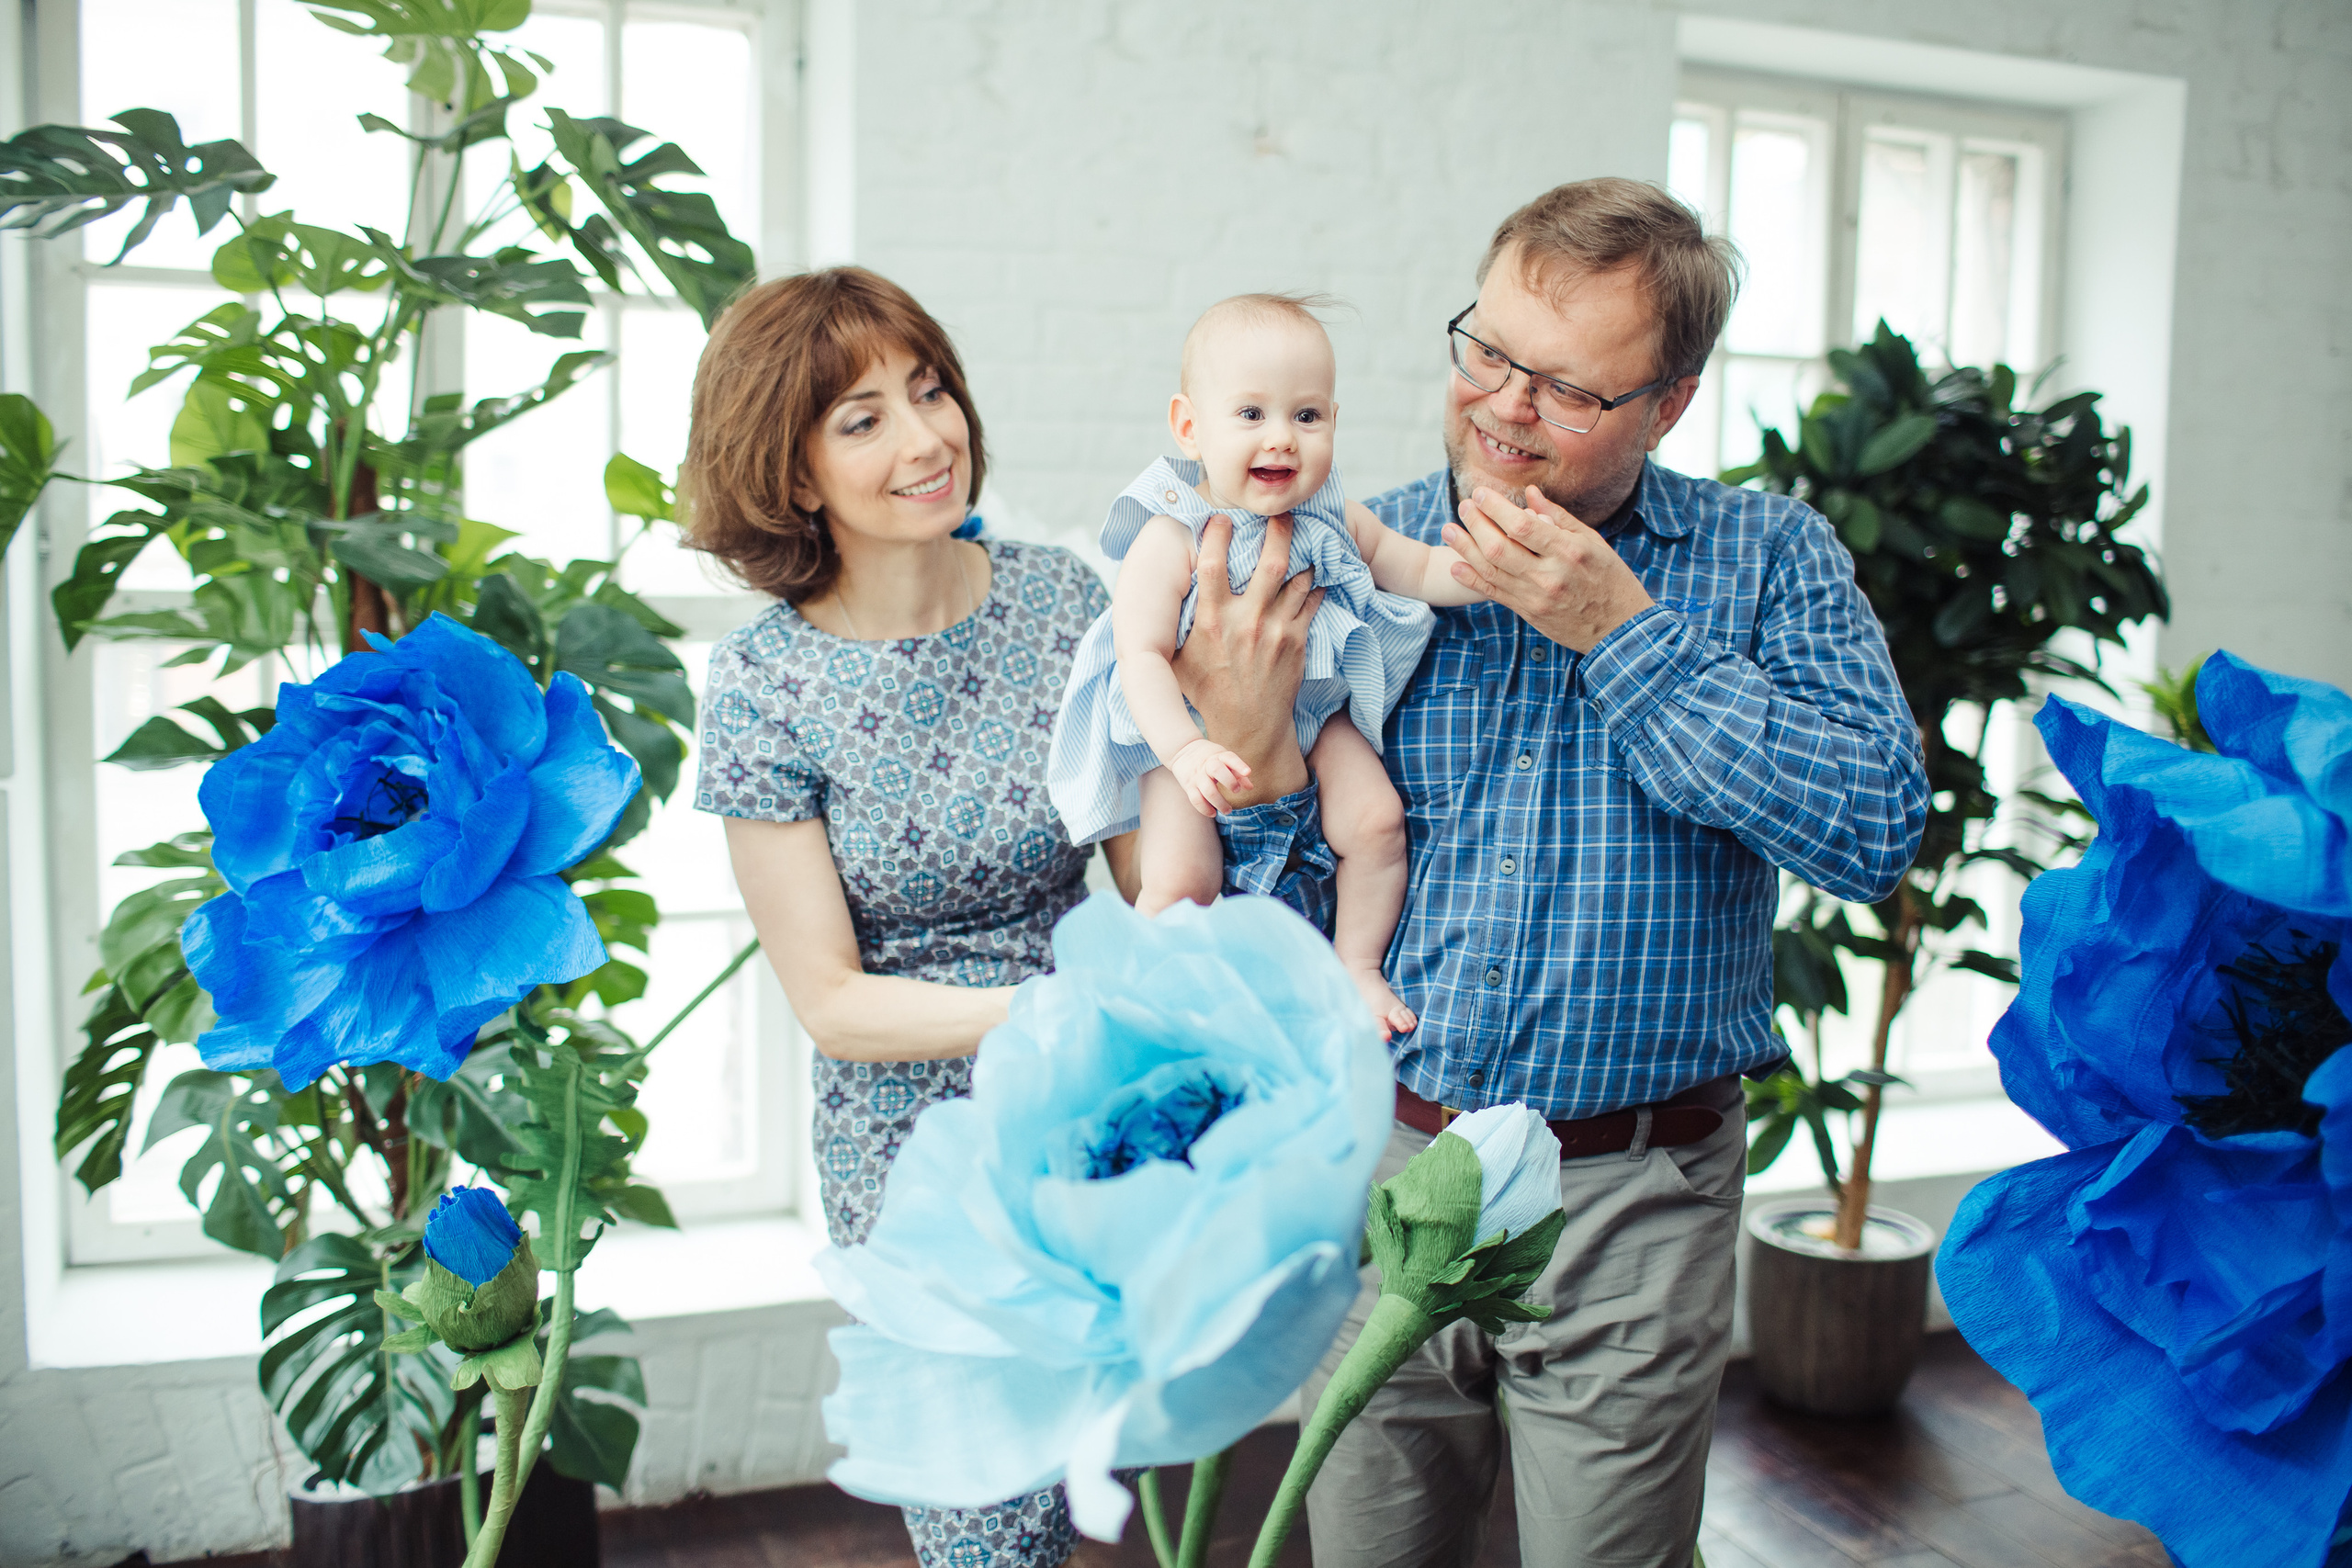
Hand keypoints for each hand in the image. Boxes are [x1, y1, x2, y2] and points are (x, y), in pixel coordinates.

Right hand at [1168, 738, 1252, 817]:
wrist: (1183, 751)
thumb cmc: (1210, 757)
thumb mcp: (1223, 758)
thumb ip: (1237, 772)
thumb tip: (1250, 788)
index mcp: (1218, 756)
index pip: (1230, 758)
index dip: (1239, 765)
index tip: (1248, 772)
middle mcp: (1207, 765)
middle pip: (1217, 770)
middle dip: (1229, 781)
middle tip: (1236, 791)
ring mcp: (1197, 776)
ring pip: (1207, 790)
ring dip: (1219, 802)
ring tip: (1228, 810)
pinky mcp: (1189, 786)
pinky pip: (1195, 800)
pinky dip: (1205, 809)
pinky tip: (1213, 813)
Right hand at [1171, 512, 1322, 803]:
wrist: (1246, 728)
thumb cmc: (1205, 690)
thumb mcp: (1176, 660)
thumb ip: (1168, 628)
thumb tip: (1144, 598)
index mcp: (1211, 623)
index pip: (1213, 566)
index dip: (1217, 536)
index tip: (1221, 517)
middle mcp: (1245, 623)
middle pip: (1270, 563)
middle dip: (1278, 531)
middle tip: (1280, 511)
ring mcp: (1275, 632)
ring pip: (1297, 578)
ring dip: (1301, 553)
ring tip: (1301, 534)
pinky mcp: (1296, 642)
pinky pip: (1312, 601)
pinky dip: (1314, 582)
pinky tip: (1313, 570)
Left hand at [1444, 486, 1653, 652]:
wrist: (1619, 628)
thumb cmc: (1610, 579)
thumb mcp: (1592, 542)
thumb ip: (1558, 517)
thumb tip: (1530, 493)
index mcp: (1569, 551)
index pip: (1522, 525)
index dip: (1496, 508)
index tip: (1480, 493)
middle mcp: (1550, 575)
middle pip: (1500, 547)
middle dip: (1476, 523)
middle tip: (1463, 506)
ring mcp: (1537, 597)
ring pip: (1491, 570)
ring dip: (1465, 549)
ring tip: (1448, 530)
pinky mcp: (1529, 613)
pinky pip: (1494, 594)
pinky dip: (1472, 579)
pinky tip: (1456, 564)